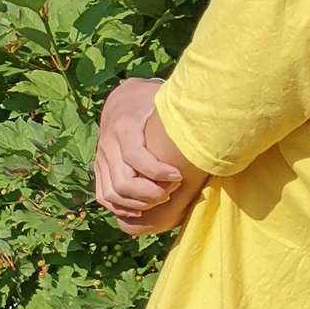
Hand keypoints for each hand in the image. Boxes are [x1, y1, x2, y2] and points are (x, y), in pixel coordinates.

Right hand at [94, 77, 179, 220]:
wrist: (123, 99)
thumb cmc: (151, 100)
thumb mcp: (163, 99)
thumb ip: (179, 111)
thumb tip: (210, 123)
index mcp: (124, 126)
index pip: (135, 156)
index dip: (157, 172)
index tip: (179, 177)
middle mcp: (108, 143)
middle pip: (122, 182)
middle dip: (149, 194)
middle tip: (170, 193)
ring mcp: (101, 158)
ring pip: (111, 193)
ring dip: (136, 203)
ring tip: (159, 200)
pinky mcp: (99, 168)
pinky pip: (103, 195)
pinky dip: (120, 207)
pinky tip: (141, 209)